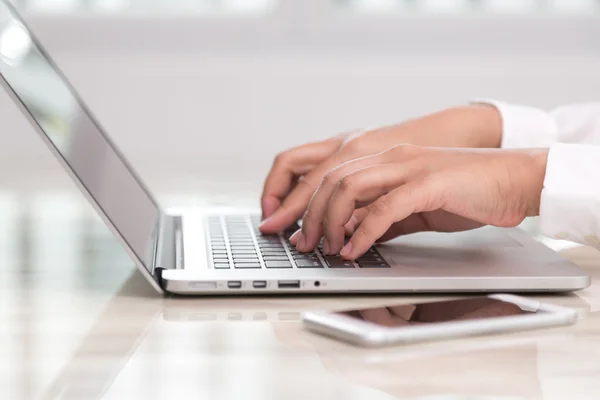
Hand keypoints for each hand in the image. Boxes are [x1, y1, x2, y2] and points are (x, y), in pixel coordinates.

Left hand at [291, 145, 547, 258]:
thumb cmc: (468, 192)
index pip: (331, 174)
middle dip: (308, 214)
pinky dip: (363, 232)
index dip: (305, 201)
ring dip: (329, 221)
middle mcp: (390, 156)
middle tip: (302, 243)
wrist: (514, 180)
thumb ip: (383, 216)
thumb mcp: (414, 205)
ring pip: (349, 187)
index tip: (293, 229)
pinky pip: (384, 207)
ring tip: (325, 248)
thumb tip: (352, 235)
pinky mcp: (428, 183)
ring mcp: (408, 166)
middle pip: (331, 179)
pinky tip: (355, 250)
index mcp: (385, 158)